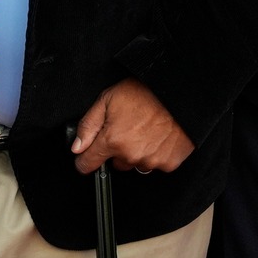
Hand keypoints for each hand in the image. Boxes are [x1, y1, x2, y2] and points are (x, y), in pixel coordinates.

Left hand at [71, 78, 194, 175]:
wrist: (180, 94)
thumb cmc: (145, 93)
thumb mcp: (107, 100)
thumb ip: (88, 126)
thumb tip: (77, 147)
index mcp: (113, 140)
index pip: (87, 164)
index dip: (84, 160)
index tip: (85, 158)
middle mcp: (131, 155)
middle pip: (115, 164)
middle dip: (117, 150)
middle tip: (127, 129)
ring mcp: (151, 161)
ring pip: (135, 164)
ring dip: (137, 152)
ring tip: (145, 130)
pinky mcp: (169, 163)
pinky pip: (155, 164)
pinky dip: (155, 154)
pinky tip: (158, 136)